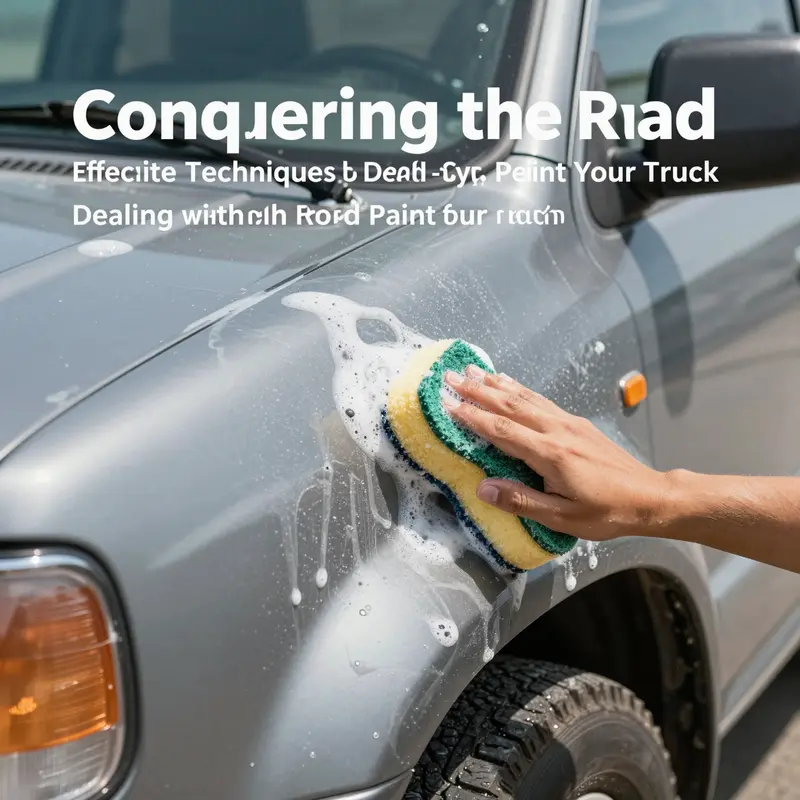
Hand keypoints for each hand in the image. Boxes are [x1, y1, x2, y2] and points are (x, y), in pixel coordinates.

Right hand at [442, 366, 672, 540]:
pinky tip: (509, 382)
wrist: (650, 496)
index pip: (502, 431)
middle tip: (449, 377)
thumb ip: (522, 501)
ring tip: (472, 371)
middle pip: (509, 405)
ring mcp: (568, 422)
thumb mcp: (563, 518)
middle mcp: (557, 430)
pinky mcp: (576, 422)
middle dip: (477, 390)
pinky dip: (519, 388)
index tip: (447, 404)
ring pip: (525, 397)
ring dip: (495, 383)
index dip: (472, 417)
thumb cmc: (607, 512)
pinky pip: (540, 399)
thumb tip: (483, 488)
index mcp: (551, 454)